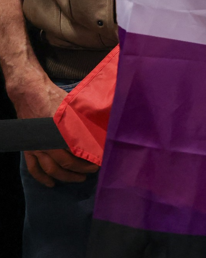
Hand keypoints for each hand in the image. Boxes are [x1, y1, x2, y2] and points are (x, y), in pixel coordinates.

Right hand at [7, 72, 98, 186]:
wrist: (31, 94)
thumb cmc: (54, 98)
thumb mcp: (74, 106)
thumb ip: (86, 118)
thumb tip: (103, 125)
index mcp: (61, 132)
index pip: (79, 150)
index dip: (91, 157)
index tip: (102, 160)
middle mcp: (49, 143)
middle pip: (67, 163)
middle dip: (82, 168)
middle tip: (94, 170)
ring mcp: (37, 147)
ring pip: (52, 169)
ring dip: (66, 176)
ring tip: (80, 178)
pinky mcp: (29, 149)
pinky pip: (34, 168)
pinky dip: (42, 178)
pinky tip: (51, 184)